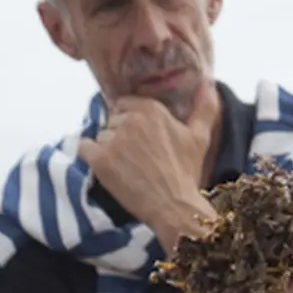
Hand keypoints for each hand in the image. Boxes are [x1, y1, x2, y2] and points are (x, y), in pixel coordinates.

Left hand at [78, 82, 219, 250]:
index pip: (124, 105)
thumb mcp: (200, 138)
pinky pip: (83, 147)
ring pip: (100, 135)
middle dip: (119, 136)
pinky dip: (91, 156)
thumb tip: (208, 81)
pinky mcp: (100, 159)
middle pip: (111, 119)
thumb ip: (204, 107)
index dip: (130, 123)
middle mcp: (130, 119)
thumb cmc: (187, 175)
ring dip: (108, 150)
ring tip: (127, 170)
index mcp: (152, 108)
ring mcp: (114, 139)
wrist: (177, 210)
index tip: (141, 144)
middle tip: (136, 160)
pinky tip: (106, 169)